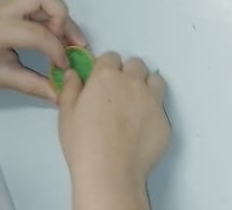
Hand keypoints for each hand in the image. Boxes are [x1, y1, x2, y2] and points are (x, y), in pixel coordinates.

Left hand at [0, 0, 86, 101]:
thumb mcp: (2, 79)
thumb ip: (33, 85)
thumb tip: (61, 96)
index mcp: (0, 29)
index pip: (39, 34)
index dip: (57, 51)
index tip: (64, 67)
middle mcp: (5, 9)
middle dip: (62, 17)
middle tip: (71, 42)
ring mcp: (9, 4)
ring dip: (60, 16)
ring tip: (71, 41)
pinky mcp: (12, 5)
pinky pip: (38, 4)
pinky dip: (52, 17)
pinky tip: (58, 38)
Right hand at [59, 52, 169, 194]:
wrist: (110, 173)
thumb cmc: (83, 144)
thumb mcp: (66, 114)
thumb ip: (70, 88)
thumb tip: (73, 73)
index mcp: (106, 76)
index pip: (111, 57)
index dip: (106, 69)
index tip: (102, 83)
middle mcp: (132, 82)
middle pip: (136, 65)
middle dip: (128, 74)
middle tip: (119, 95)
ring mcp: (152, 100)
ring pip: (155, 80)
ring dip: (147, 87)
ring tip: (137, 107)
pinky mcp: (164, 120)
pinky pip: (161, 108)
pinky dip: (153, 114)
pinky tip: (142, 131)